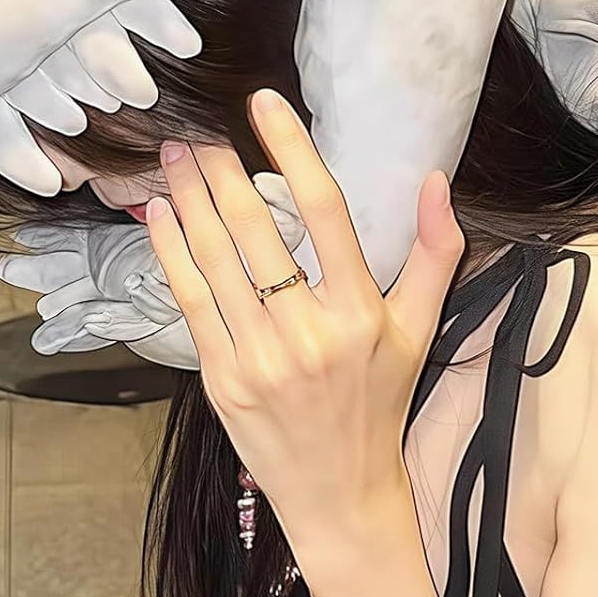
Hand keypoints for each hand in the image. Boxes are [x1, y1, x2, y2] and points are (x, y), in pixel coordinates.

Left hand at [144, 88, 465, 561]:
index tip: (265, 103)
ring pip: (213, 259)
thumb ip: (436, 253)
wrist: (340, 493)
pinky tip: (161, 214)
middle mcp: (309, 332)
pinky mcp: (220, 379)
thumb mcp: (420, 330)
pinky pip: (189, 301)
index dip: (291, 148)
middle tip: (199, 129)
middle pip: (255, 227)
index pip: (323, 210)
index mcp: (361, 312)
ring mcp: (259, 358)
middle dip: (220, 168)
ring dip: (188, 199)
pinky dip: (170, 251)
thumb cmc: (380, 403)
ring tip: (175, 157)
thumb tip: (436, 179)